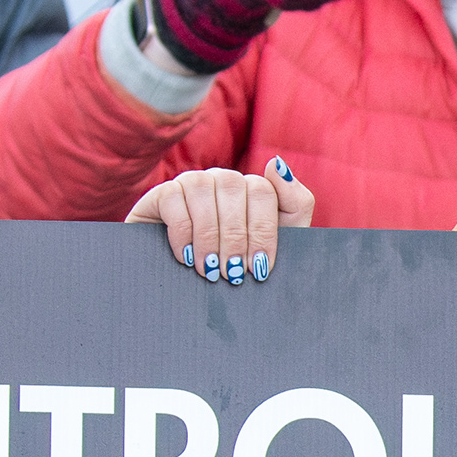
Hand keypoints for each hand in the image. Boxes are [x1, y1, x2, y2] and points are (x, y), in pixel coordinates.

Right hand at [130, 155, 311, 281]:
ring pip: (203, 188)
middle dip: (236, 237)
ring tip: (209, 269)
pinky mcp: (161, 194)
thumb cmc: (237, 269)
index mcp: (253, 190)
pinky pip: (172, 198)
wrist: (187, 293)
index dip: (263, 231)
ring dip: (209, 234)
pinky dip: (182, 231)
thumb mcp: (278, 245)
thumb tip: (277, 163)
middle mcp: (223, 181)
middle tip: (232, 274)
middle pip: (234, 188)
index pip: (264, 191)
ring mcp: (192, 183)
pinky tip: (187, 258)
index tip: (260, 268)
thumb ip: (294, 205)